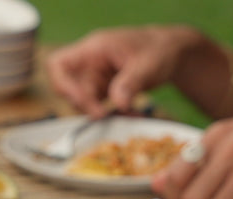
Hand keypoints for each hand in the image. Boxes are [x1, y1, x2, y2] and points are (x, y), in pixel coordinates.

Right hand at [45, 25, 203, 117]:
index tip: (81, 101)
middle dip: (85, 105)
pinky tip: (131, 115)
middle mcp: (89, 63)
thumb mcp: (148, 65)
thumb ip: (130, 83)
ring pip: (84, 101)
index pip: (59, 64)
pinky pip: (99, 107)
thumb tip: (117, 104)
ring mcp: (96, 77)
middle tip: (105, 116)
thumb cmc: (160, 50)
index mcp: (94, 49)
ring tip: (128, 116)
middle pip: (69, 88)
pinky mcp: (104, 89)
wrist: (173, 53)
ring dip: (101, 114)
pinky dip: (113, 115)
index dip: (63, 85)